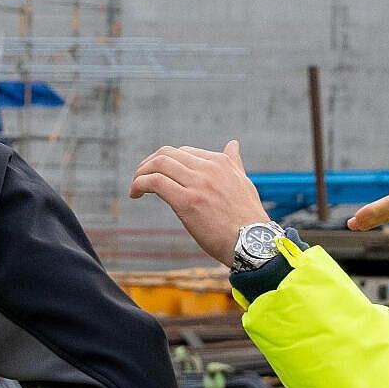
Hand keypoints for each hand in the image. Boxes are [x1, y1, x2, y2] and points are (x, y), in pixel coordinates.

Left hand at [129, 141, 270, 266]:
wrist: (253, 243)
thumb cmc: (248, 219)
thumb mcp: (243, 183)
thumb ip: (234, 163)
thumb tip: (233, 144)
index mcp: (220, 162)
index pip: (184, 152)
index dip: (167, 163)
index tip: (159, 176)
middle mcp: (208, 168)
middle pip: (168, 153)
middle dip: (149, 163)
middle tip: (141, 178)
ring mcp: (197, 184)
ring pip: (159, 164)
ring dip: (140, 173)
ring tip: (135, 187)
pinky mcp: (187, 201)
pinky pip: (155, 182)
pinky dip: (139, 184)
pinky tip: (135, 194)